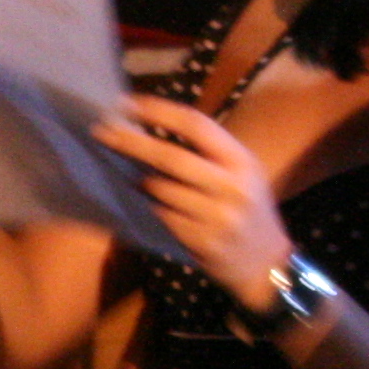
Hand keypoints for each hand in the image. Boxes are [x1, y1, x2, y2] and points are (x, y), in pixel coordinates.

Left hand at [93, 97, 293, 305]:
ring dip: (137, 179)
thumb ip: (209, 154)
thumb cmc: (246, 210)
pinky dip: (147, 206)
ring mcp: (218, 216)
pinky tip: (137, 200)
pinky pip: (163, 217)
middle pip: (172, 157)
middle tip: (102, 132)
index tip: (128, 104)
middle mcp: (232, 186)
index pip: (197, 125)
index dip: (160, 111)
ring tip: (119, 168)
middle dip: (133, 143)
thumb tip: (153, 127)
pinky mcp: (203, 242)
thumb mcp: (243, 174)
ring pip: (162, 190)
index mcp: (242, 161)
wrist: (266, 264)